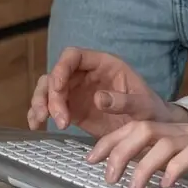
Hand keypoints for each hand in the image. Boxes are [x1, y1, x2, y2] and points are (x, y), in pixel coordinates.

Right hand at [26, 46, 187, 137]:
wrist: (151, 131)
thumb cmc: (151, 111)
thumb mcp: (143, 106)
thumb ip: (124, 101)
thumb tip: (99, 98)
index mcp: (103, 64)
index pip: (74, 56)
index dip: (61, 68)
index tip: (58, 88)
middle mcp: (86, 75)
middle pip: (56, 75)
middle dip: (50, 94)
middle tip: (57, 117)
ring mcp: (77, 92)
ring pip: (48, 89)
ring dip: (40, 103)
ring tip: (41, 122)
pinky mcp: (73, 109)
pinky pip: (50, 107)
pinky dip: (39, 114)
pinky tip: (36, 125)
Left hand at [85, 121, 187, 187]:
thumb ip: (169, 157)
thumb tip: (141, 172)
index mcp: (174, 130)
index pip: (134, 126)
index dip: (111, 140)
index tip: (92, 158)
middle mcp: (182, 130)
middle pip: (141, 129)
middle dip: (118, 151)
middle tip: (107, 175)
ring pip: (161, 142)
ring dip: (142, 166)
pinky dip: (174, 168)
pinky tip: (167, 183)